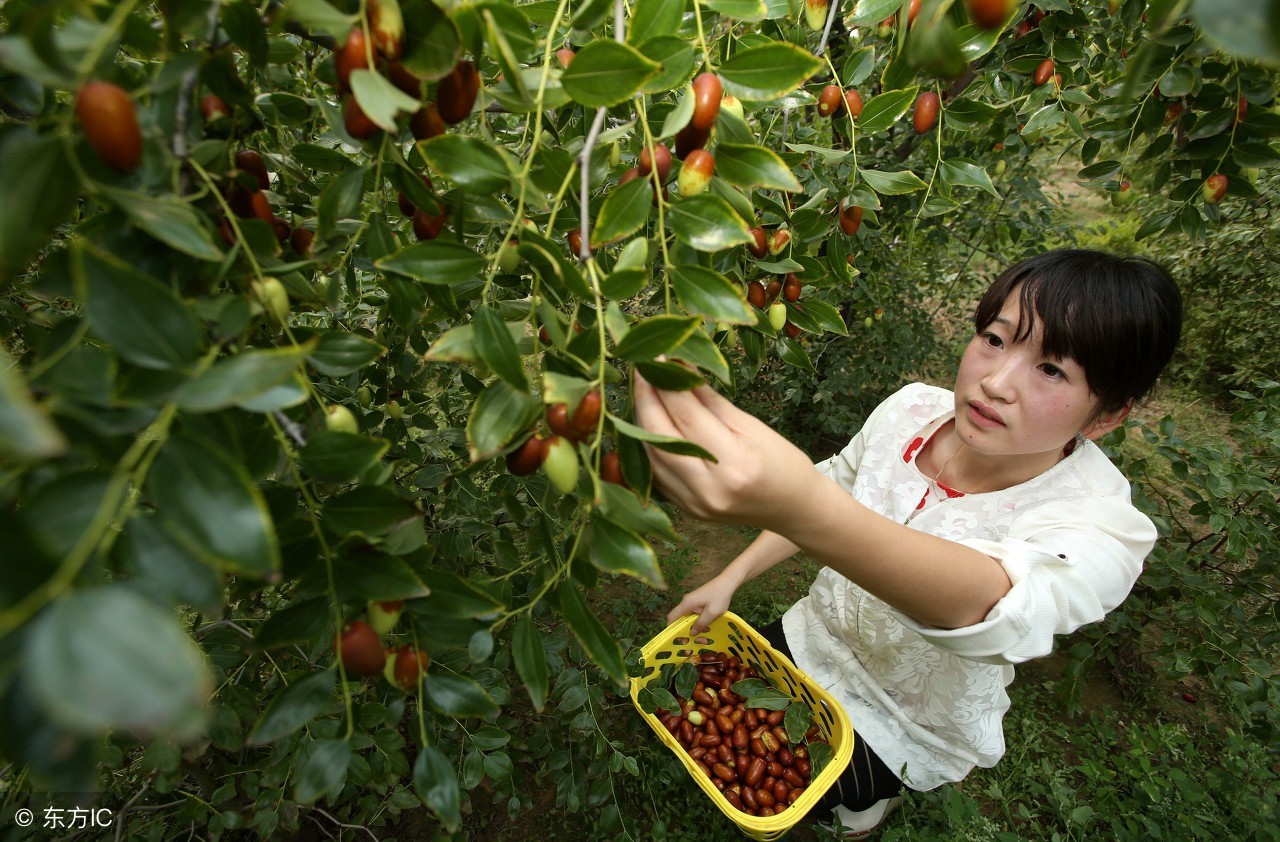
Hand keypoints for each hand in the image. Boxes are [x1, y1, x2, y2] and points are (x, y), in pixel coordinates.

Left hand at [633, 374, 819, 532]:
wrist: (793, 508)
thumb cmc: (781, 462)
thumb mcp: (752, 426)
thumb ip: (710, 400)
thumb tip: (678, 366)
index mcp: (734, 463)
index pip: (688, 416)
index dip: (668, 383)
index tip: (657, 356)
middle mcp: (709, 489)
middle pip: (660, 437)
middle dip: (646, 399)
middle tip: (640, 370)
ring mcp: (694, 504)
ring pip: (652, 456)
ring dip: (641, 421)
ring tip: (642, 391)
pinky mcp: (686, 510)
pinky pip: (656, 473)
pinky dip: (648, 445)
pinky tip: (647, 423)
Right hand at [667, 571, 740, 633]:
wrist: (727, 582)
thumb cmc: (719, 597)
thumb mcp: (711, 613)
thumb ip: (701, 624)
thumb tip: (692, 633)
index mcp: (686, 604)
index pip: (672, 617)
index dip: (671, 629)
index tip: (677, 640)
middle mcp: (686, 602)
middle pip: (680, 619)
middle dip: (685, 632)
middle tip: (693, 642)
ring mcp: (692, 601)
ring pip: (688, 617)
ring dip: (693, 627)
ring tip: (704, 637)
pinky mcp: (697, 602)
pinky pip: (694, 614)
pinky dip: (698, 621)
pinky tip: (707, 627)